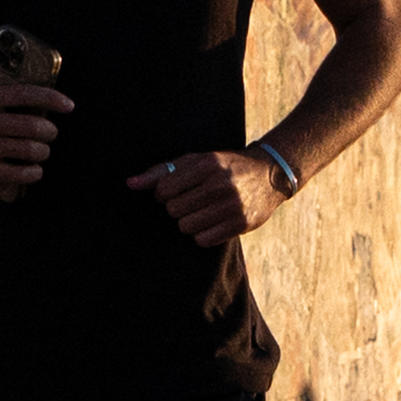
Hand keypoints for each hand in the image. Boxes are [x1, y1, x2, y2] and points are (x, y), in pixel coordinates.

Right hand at [0, 59, 69, 201]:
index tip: (68, 105)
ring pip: (27, 150)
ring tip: (42, 150)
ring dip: (42, 152)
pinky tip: (34, 170)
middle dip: (49, 131)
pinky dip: (31, 173)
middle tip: (51, 132)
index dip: (52, 99)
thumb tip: (19, 62)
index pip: (25, 94)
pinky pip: (15, 173)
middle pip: (31, 126)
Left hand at [127, 144, 286, 250]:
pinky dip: (202, 234)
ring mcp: (232, 205)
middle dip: (177, 208)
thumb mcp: (196, 161)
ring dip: (189, 222)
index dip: (163, 194)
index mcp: (207, 164)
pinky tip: (211, 222)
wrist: (270, 175)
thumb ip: (161, 172)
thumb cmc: (224, 167)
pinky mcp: (241, 223)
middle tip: (190, 202)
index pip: (164, 190)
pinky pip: (203, 240)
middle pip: (174, 211)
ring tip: (201, 212)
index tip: (174, 191)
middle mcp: (220, 184)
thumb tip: (130, 184)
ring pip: (187, 227)